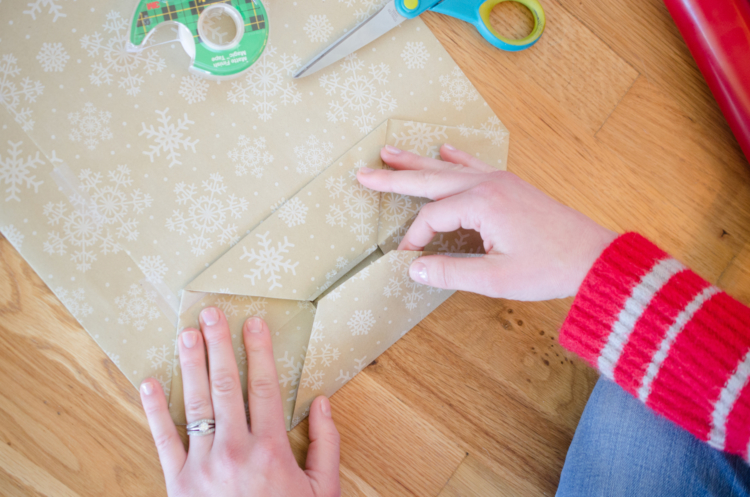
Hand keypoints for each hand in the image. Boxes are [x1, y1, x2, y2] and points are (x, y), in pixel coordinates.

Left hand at [140, 308, 340, 496]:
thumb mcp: (324, 491)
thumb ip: (326, 444)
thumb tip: (321, 403)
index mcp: (272, 450)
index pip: (265, 387)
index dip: (260, 351)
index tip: (253, 323)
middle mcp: (235, 451)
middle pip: (226, 386)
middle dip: (219, 346)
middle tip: (210, 315)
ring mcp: (203, 466)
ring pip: (196, 405)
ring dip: (190, 365)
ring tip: (185, 334)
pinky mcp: (178, 483)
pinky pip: (164, 440)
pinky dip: (154, 410)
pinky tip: (149, 382)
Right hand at [357, 145, 617, 300]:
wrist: (593, 256)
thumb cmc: (549, 268)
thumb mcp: (496, 278)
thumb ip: (450, 272)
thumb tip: (413, 268)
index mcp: (482, 204)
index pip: (432, 218)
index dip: (415, 239)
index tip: (408, 259)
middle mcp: (488, 184)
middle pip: (431, 179)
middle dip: (395, 177)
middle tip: (363, 172)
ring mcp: (500, 180)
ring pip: (449, 169)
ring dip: (418, 162)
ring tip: (390, 153)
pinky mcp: (510, 185)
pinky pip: (475, 166)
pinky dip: (455, 160)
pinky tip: (444, 150)